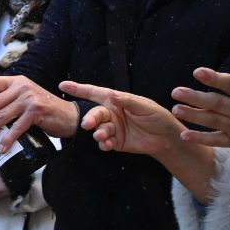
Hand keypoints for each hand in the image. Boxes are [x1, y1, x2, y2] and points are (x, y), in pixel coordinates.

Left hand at [0, 74, 80, 145]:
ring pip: (1, 116)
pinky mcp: (36, 112)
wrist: (69, 116)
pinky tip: (1, 148)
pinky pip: (16, 127)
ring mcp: (29, 99)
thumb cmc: (43, 110)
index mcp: (16, 81)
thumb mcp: (25, 97)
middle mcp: (22, 87)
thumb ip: (9, 99)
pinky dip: (7, 139)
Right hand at [59, 79, 186, 158]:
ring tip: (103, 136)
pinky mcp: (115, 142)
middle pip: (94, 114)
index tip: (63, 85)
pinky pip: (103, 142)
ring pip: (97, 129)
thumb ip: (128, 101)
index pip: (95, 93)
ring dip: (98, 133)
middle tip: (87, 124)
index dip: (79, 88)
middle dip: (89, 119)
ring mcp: (112, 128)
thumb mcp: (145, 106)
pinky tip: (108, 144)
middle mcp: (111, 113)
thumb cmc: (158, 117)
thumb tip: (113, 96)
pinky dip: (103, 144)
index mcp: (116, 101)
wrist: (166, 138)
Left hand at [171, 52, 229, 180]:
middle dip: (195, 97)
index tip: (197, 72)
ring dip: (193, 116)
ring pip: (213, 121)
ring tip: (176, 109)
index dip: (214, 78)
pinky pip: (217, 140)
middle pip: (217, 103)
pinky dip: (201, 139)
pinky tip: (184, 135)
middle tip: (176, 91)